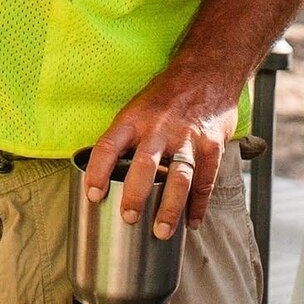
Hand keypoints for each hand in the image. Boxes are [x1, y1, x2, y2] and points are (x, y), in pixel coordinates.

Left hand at [82, 65, 239, 238]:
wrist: (206, 72)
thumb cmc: (166, 95)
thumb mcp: (138, 108)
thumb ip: (126, 138)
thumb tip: (105, 174)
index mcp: (134, 118)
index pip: (108, 145)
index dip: (97, 171)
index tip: (92, 195)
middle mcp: (158, 128)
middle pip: (144, 165)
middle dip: (135, 195)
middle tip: (128, 217)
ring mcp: (187, 137)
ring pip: (178, 178)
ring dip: (170, 208)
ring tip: (161, 231)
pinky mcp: (211, 144)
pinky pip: (205, 180)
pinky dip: (199, 204)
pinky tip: (193, 222)